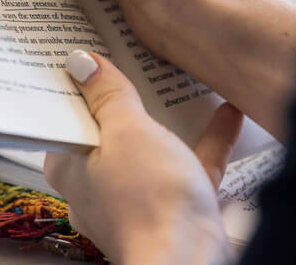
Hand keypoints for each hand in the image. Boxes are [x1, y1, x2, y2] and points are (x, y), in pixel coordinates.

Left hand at [44, 50, 240, 264]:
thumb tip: (81, 63)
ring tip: (182, 78)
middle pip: (109, 128)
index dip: (78, 82)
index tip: (88, 52)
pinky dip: (206, 140)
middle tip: (135, 54)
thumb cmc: (148, 199)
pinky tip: (229, 113)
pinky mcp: (173, 208)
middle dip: (126, 95)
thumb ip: (107, 94)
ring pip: (150, 147)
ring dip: (170, 116)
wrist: (189, 261)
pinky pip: (188, 165)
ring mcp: (136, 197)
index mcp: (70, 164)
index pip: (67, 114)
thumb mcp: (125, 129)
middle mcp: (97, 184)